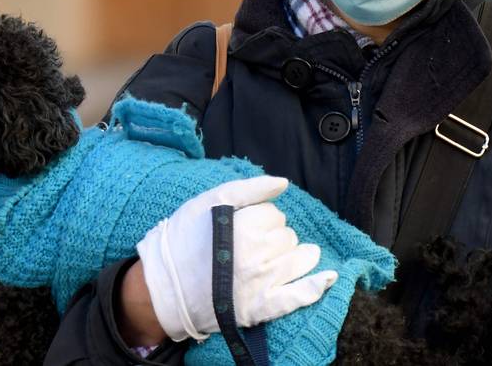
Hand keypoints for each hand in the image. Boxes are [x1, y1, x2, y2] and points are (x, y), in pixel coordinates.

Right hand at [135, 175, 337, 341]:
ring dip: (295, 255)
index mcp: (245, 225)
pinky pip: (299, 296)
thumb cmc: (183, 239)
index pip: (274, 214)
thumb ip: (249, 188)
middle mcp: (258, 253)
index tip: (242, 226)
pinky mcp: (262, 308)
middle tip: (248, 246)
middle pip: (287, 235)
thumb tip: (284, 183)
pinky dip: (317, 286)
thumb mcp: (208, 201)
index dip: (260, 218)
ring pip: (300, 258)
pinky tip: (329, 278)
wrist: (163, 287)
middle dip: (274, 237)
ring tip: (274, 259)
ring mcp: (263, 282)